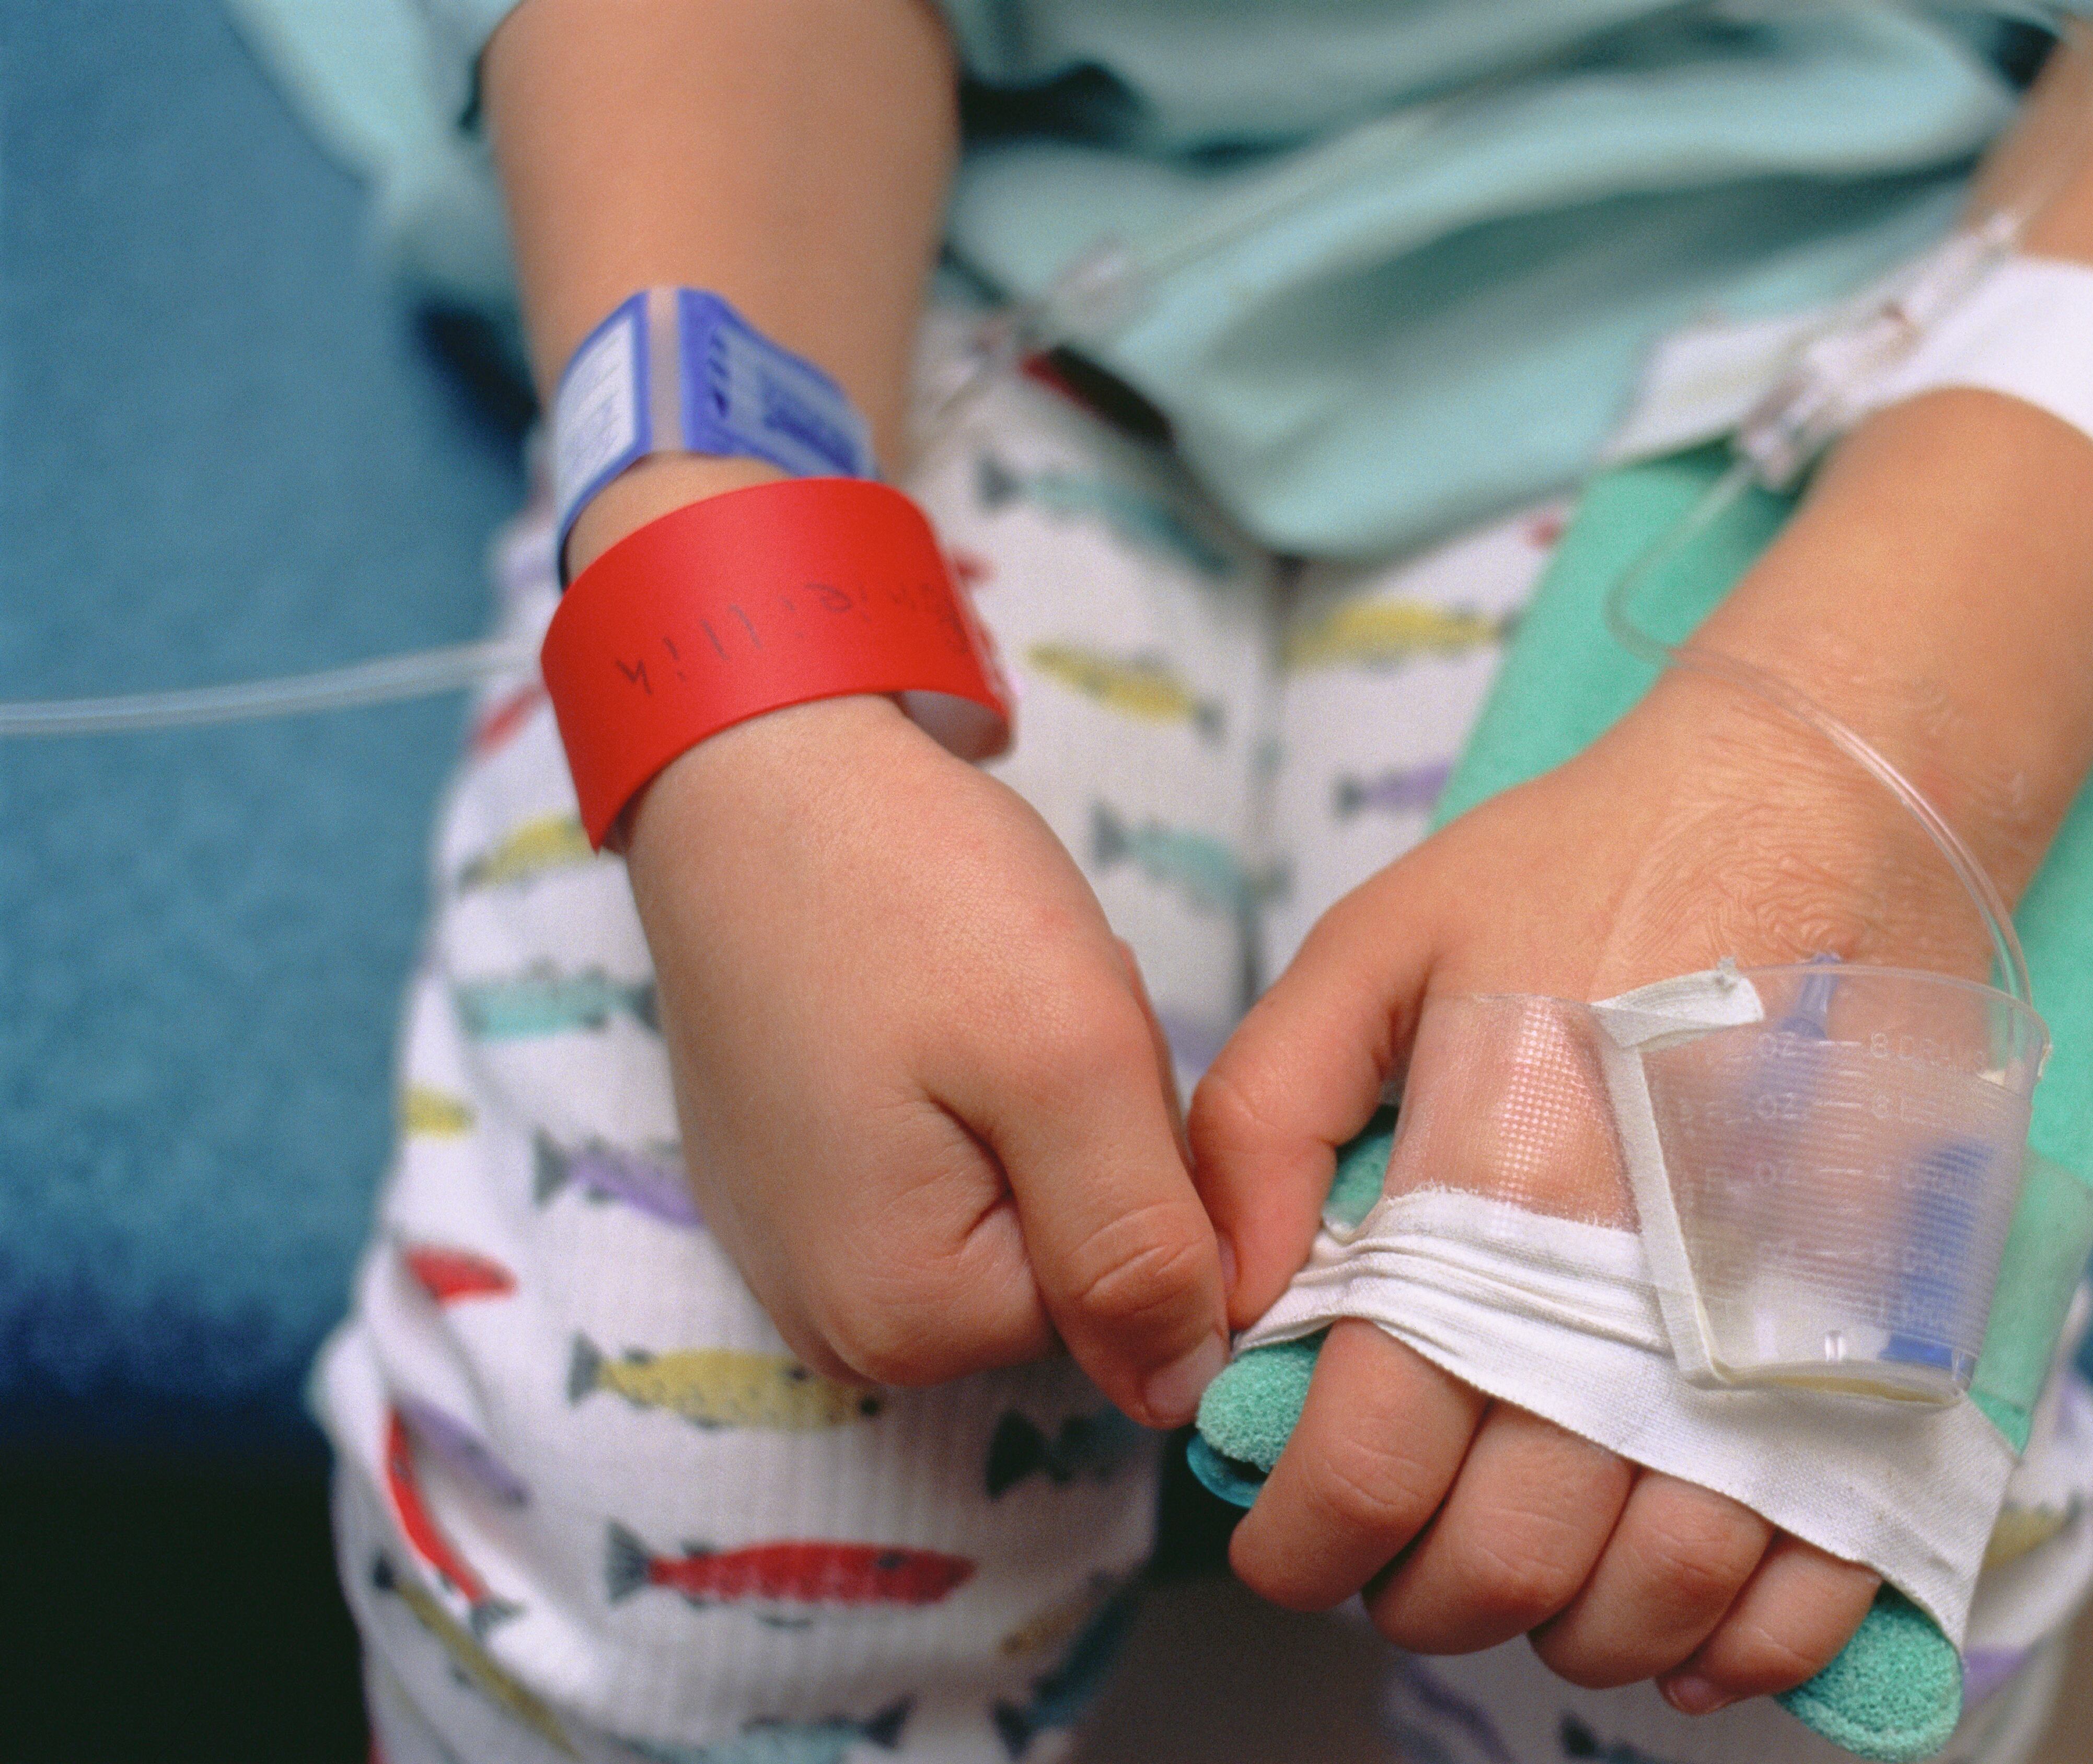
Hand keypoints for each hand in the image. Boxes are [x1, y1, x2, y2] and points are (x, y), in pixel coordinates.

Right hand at [623, 688, 1229, 1427]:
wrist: (758, 768)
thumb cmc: (907, 889)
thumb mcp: (1068, 1061)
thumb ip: (1137, 1247)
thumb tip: (1183, 1398)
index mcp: (905, 1318)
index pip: (1127, 1306)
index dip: (1145, 1169)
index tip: (1081, 1056)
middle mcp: (841, 1324)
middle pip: (1067, 1268)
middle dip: (1089, 1139)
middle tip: (1033, 1013)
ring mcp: (810, 1253)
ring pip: (1022, 1207)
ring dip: (1041, 1105)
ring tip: (979, 1001)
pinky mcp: (806, 1180)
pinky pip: (955, 1164)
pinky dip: (980, 1085)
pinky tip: (935, 1008)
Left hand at [1189, 670, 1998, 1707]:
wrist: (1818, 806)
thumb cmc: (1585, 872)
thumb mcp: (1375, 949)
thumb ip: (1263, 1127)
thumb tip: (1230, 1309)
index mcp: (1502, 1187)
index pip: (1371, 1465)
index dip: (1302, 1543)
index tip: (1287, 1541)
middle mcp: (1643, 1292)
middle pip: (1508, 1561)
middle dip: (1416, 1595)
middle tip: (1391, 1552)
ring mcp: (1783, 1332)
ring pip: (1660, 1598)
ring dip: (1565, 1630)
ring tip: (1521, 1572)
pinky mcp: (1891, 1345)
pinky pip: (1823, 1571)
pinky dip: (1744, 1645)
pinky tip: (1680, 1627)